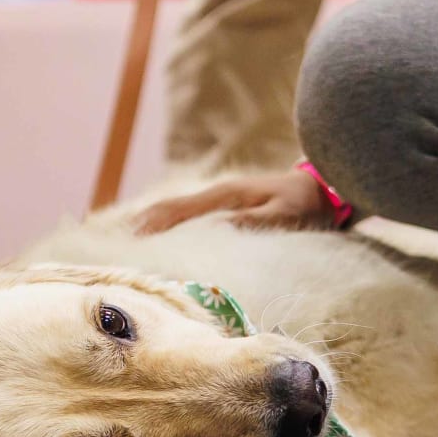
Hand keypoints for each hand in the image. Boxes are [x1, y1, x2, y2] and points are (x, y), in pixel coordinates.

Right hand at [133, 170, 339, 234]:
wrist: (322, 187)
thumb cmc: (306, 203)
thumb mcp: (286, 212)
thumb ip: (256, 220)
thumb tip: (221, 229)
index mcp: (226, 195)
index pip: (178, 210)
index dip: (151, 226)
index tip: (128, 243)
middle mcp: (217, 195)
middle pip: (169, 210)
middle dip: (141, 227)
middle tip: (115, 249)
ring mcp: (219, 201)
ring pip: (176, 213)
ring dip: (152, 228)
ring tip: (126, 248)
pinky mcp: (225, 209)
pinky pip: (188, 218)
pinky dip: (169, 229)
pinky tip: (159, 243)